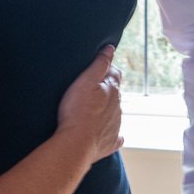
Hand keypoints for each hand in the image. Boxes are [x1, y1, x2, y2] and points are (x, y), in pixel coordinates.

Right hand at [55, 46, 124, 164]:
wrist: (76, 144)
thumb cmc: (76, 111)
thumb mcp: (84, 82)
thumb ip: (99, 64)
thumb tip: (110, 49)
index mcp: (112, 90)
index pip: (115, 74)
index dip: (107, 70)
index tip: (97, 70)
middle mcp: (118, 107)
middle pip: (115, 93)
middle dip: (106, 89)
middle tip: (91, 89)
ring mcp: (116, 125)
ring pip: (115, 113)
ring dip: (106, 109)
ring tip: (91, 110)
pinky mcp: (111, 142)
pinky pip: (115, 136)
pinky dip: (111, 132)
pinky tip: (105, 132)